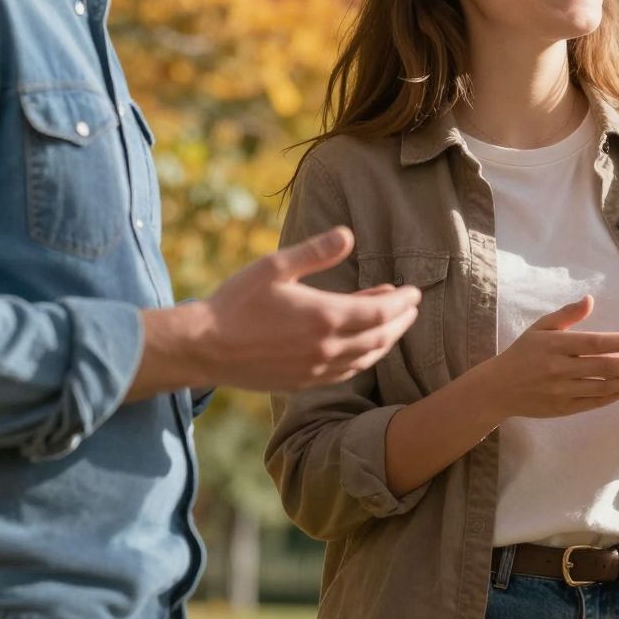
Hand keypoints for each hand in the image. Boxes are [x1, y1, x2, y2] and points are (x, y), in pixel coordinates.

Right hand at [170, 227, 420, 392]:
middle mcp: (326, 348)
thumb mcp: (275, 266)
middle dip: (401, 321)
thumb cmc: (237, 302)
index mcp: (324, 317)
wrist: (203, 347)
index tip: (415, 292)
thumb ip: (316, 252)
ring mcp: (315, 370)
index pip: (381, 313)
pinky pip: (345, 373)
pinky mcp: (302, 383)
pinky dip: (363, 359)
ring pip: (365, 359)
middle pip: (380, 338)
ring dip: (385, 341)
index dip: (403, 302)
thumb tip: (350, 234)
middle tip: (412, 307)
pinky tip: (362, 349)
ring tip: (394, 324)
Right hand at [479, 295, 618, 419]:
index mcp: (556, 345)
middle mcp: (560, 369)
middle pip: (604, 367)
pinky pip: (594, 403)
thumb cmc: (523, 353)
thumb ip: (567, 314)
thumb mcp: (541, 328)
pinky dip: (613, 397)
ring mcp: (562, 391)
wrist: (499, 388)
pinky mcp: (563, 408)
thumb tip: (591, 299)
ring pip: (602, 387)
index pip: (596, 343)